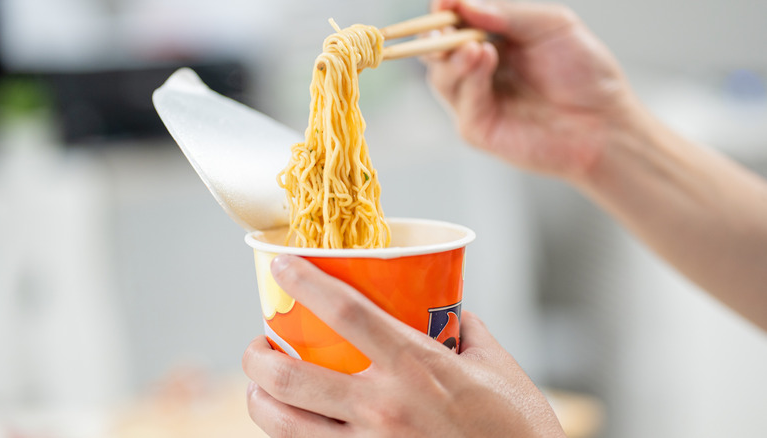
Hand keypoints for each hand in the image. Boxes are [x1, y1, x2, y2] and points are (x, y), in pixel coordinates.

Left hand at [242, 255, 564, 436]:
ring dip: (259, 400)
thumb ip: (466, 331)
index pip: (346, 314)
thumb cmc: (518, 428)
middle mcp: (383, 406)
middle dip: (258, 357)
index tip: (283, 267)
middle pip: (291, 376)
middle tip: (259, 344)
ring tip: (261, 386)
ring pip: (286, 424)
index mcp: (416, 366)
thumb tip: (447, 312)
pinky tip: (293, 424)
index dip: (306, 284)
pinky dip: (290, 436)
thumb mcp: (498, 365)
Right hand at [426, 0, 633, 180]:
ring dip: (451, 57)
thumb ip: (508, 13)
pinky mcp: (478, 129)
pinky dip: (469, 80)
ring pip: (442, 76)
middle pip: (438, 50)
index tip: (445, 2)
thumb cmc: (584, 72)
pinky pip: (462, 102)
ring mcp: (476, 101)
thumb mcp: (551, 25)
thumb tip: (462, 4)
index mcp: (494, 41)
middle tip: (444, 28)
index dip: (446, 10)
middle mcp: (480, 70)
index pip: (456, 22)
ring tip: (473, 46)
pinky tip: (483, 60)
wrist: (604, 122)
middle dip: (435, 36)